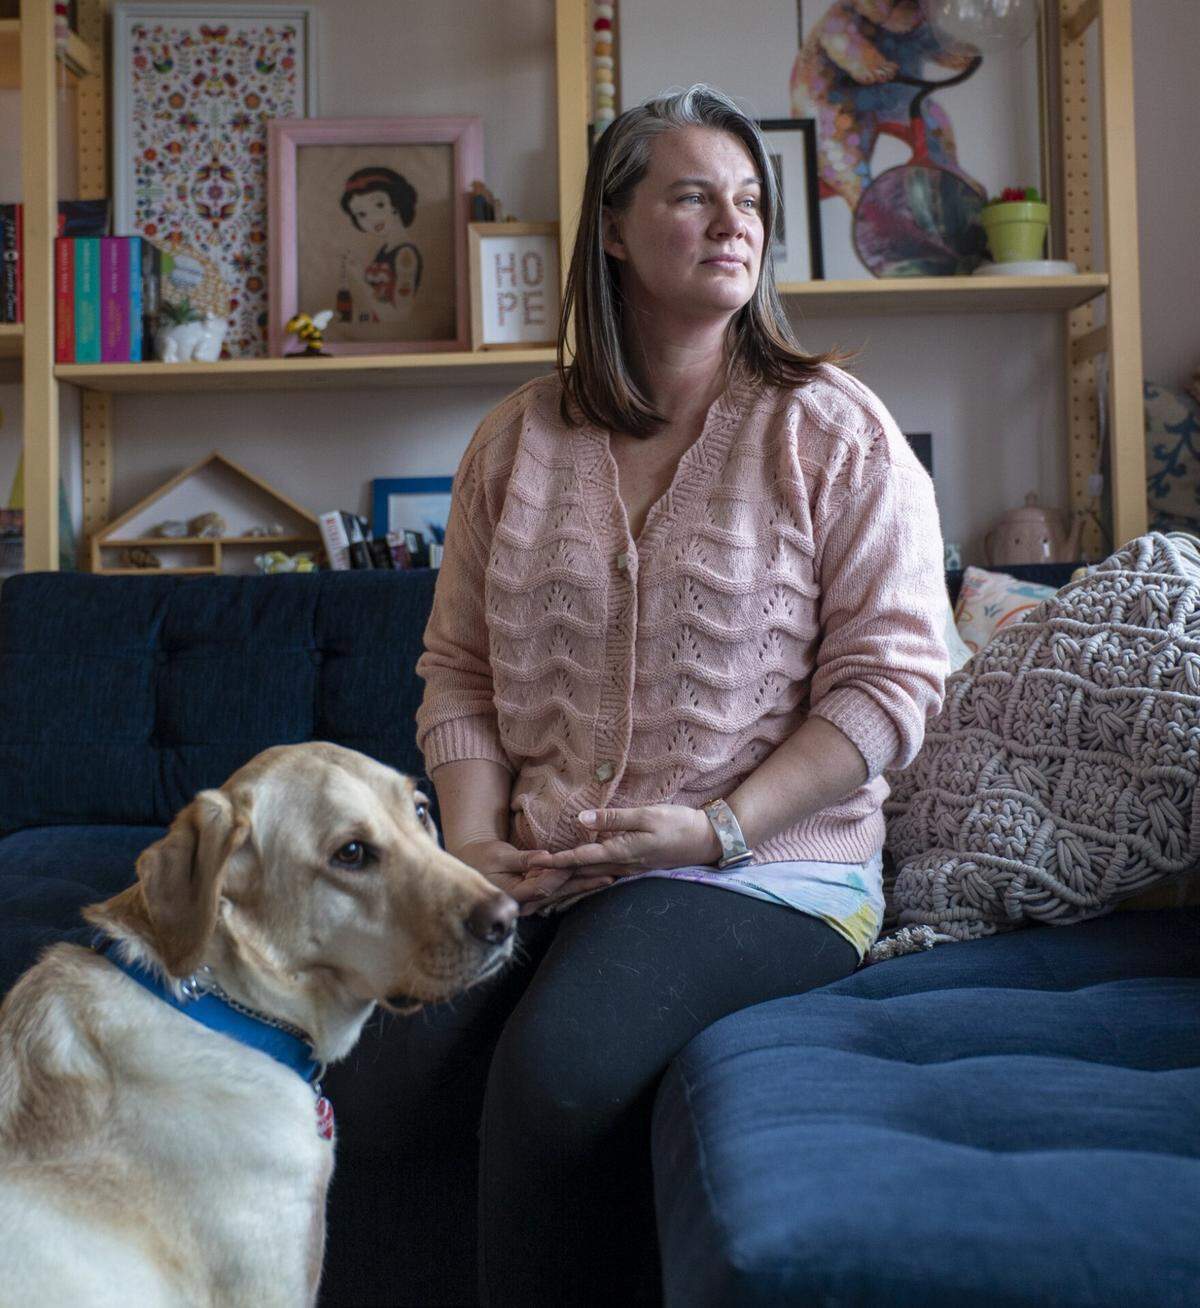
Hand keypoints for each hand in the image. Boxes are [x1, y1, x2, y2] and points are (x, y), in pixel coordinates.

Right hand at [450, 839, 618, 916]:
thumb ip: (524, 859)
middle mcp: (525, 903)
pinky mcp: (537, 896)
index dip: (562, 874)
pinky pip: (560, 892)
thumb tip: (546, 857)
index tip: (580, 861)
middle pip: (560, 893)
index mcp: (514, 894)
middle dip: (584, 883)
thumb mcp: (500, 855)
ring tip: (610, 878)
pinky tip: (595, 880)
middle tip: (609, 874)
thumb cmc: (482, 856)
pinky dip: (577, 885)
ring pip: (563, 894)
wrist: (472, 864)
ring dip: (586, 885)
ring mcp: (532, 902)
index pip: (543, 886)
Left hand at [523, 804, 720, 877]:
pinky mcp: (635, 868)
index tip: (534, 863)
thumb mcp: (646, 815)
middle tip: (528, 880)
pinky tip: (576, 876)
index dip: (556, 861)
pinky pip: (602, 876)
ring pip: (590, 878)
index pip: (581, 858)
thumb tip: (581, 820)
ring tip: (545, 880)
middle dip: (555, 877)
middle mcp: (621, 866)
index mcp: (621, 853)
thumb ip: (613, 818)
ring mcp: (628, 870)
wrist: (707, 840)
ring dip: (567, 879)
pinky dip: (584, 877)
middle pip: (581, 874)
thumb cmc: (679, 824)